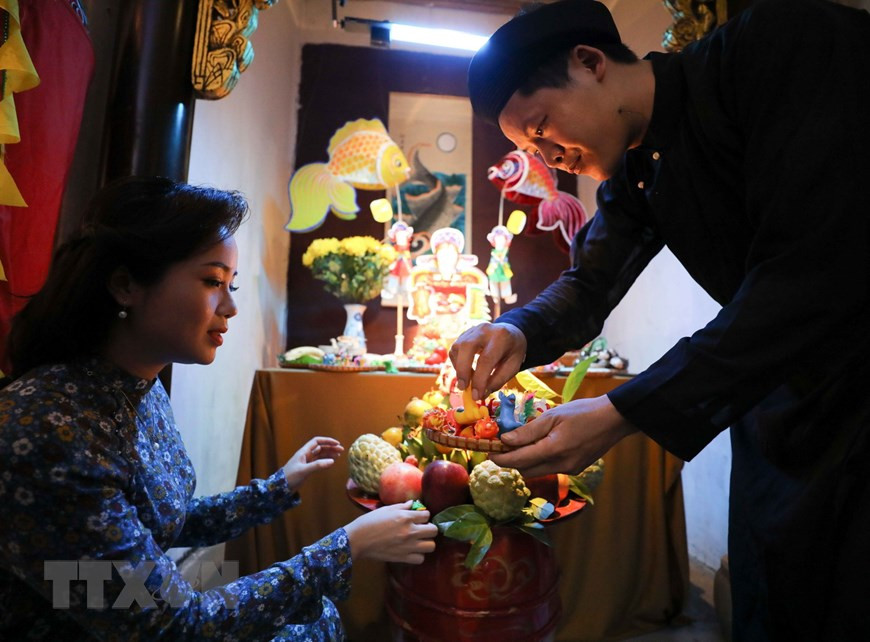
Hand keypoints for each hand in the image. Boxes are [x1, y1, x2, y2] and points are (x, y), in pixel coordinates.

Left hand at [282, 437, 343, 491]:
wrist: (281, 488)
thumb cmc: (290, 477)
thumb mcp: (304, 471)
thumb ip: (317, 466)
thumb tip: (332, 461)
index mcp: (303, 452)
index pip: (317, 442)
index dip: (327, 441)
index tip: (337, 443)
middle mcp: (306, 455)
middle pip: (320, 448)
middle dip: (330, 447)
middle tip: (341, 450)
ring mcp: (307, 462)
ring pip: (320, 455)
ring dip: (329, 454)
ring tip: (338, 455)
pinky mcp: (307, 468)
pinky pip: (318, 462)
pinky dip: (325, 461)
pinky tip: (331, 462)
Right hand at [344, 502, 437, 563]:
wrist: (358, 540)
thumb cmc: (369, 522)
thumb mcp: (385, 510)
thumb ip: (401, 506)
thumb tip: (413, 503)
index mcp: (405, 517)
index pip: (427, 515)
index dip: (423, 516)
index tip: (419, 518)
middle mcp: (410, 531)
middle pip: (434, 530)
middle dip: (429, 528)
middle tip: (422, 529)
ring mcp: (408, 546)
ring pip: (431, 546)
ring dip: (427, 542)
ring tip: (419, 541)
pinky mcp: (403, 558)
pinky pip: (420, 559)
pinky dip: (418, 555)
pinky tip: (412, 551)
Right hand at [449, 322, 526, 401]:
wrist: (510, 333)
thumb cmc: (512, 352)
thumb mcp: (513, 367)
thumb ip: (498, 380)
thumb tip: (480, 394)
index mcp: (501, 337)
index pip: (486, 359)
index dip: (479, 379)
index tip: (476, 396)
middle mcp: (484, 330)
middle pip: (466, 347)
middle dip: (462, 370)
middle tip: (463, 387)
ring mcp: (472, 330)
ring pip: (457, 347)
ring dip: (459, 367)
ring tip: (467, 380)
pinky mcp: (464, 334)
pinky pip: (455, 349)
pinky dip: (457, 363)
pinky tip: (466, 370)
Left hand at [490, 396, 636, 477]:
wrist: (614, 419)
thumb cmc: (583, 412)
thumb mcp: (553, 416)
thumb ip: (528, 431)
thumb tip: (505, 440)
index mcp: (554, 450)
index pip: (519, 460)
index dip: (501, 458)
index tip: (489, 452)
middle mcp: (561, 465)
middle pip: (526, 470)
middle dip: (511, 461)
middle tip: (501, 447)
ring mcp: (570, 469)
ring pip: (537, 471)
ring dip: (525, 461)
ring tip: (518, 444)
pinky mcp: (575, 468)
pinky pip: (549, 468)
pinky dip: (539, 460)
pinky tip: (539, 446)